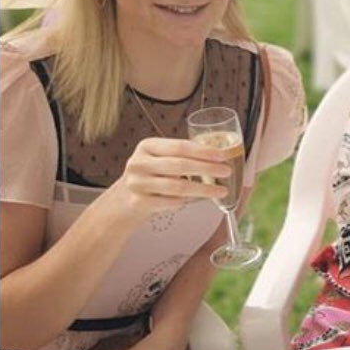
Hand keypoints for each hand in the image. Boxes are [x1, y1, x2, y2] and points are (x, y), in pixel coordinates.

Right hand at [108, 138, 229, 223]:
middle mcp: (139, 163)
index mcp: (148, 146)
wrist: (123, 199)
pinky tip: (193, 201)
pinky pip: (171, 202)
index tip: (223, 155)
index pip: (180, 146)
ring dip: (203, 189)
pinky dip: (185, 202)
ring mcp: (137, 183)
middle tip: (226, 172)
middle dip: (207, 169)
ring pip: (178, 187)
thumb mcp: (160, 159)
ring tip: (221, 191)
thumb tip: (220, 156)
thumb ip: (182, 155)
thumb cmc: (151, 176)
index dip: (204, 151)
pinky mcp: (139, 202)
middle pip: (180, 165)